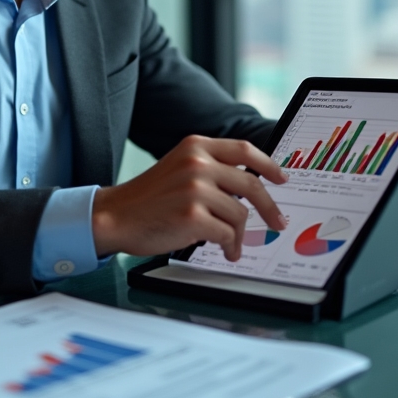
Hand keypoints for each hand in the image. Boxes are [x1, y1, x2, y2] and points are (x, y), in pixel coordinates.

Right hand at [91, 135, 287, 260]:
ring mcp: (195, 189)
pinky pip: (227, 234)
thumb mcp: (179, 168)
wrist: (115, 215)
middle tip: (278, 222)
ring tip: (230, 245)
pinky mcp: (192, 216)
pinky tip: (223, 250)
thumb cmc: (149, 197)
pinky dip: (229, 246)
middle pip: (251, 185)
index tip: (282, 179)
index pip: (244, 150)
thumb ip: (210, 168)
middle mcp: (197, 162)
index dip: (268, 165)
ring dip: (239, 235)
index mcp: (195, 146)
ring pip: (239, 214)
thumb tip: (252, 185)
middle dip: (270, 208)